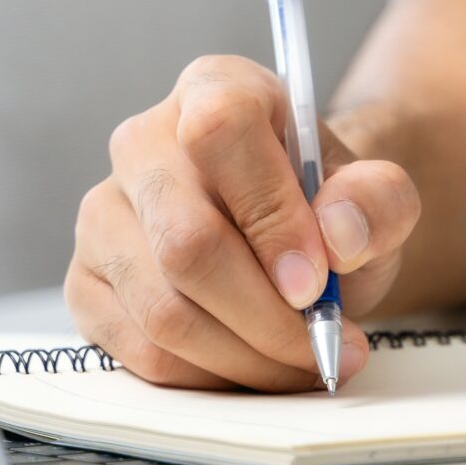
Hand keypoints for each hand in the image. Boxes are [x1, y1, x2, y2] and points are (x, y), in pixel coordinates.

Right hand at [68, 56, 422, 389]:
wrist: (296, 239)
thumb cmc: (330, 208)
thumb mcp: (379, 195)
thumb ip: (379, 201)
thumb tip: (338, 233)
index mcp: (215, 89)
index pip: (221, 133)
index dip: (271, 216)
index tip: (317, 280)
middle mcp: (142, 143)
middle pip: (187, 243)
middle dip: (267, 316)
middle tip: (325, 345)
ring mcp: (104, 215)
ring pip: (163, 310)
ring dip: (246, 356)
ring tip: (305, 362)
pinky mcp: (86, 282)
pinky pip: (139, 351)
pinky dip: (208, 376)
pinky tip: (256, 368)